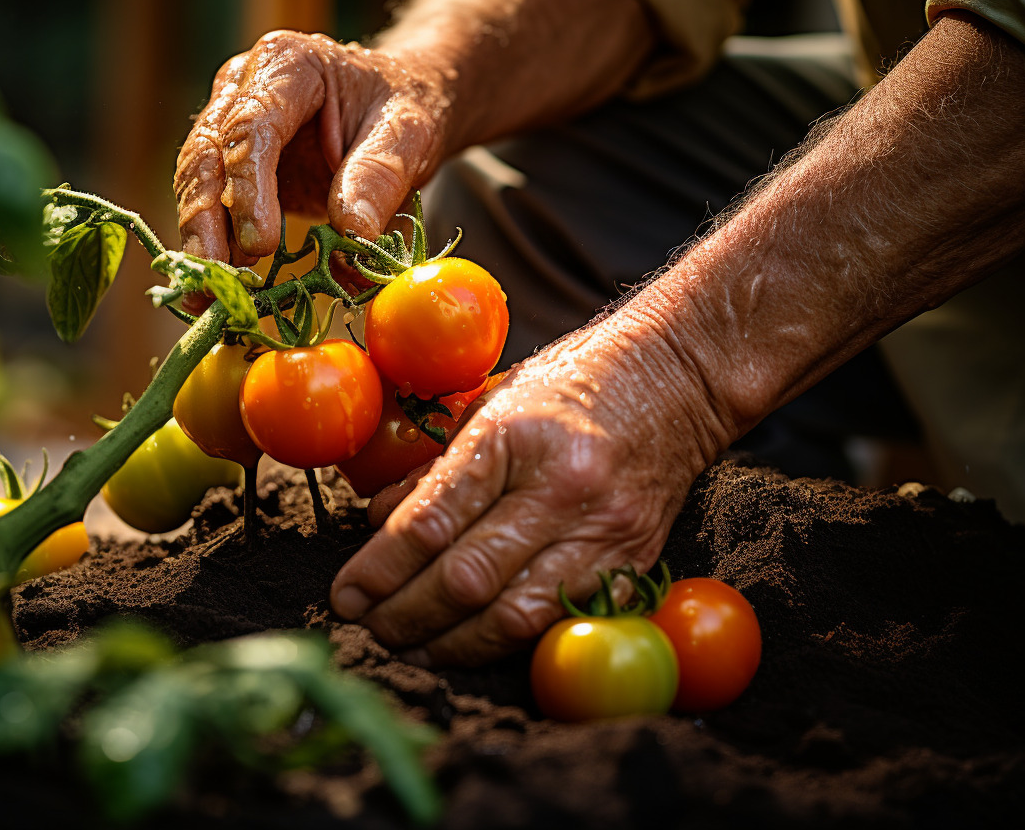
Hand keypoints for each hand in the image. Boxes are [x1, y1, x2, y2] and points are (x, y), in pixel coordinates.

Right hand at [173, 31, 449, 266]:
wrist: (398, 103)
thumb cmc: (402, 108)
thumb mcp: (408, 133)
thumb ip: (380, 177)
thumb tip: (352, 237)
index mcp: (287, 64)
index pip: (251, 125)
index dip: (248, 187)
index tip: (261, 244)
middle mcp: (242, 89)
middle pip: (206, 155)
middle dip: (205, 221)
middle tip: (214, 279)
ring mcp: (228, 125)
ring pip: (197, 184)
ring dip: (201, 243)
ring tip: (206, 298)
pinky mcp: (231, 167)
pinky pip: (213, 208)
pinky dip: (215, 250)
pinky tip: (218, 293)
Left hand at [329, 317, 725, 666]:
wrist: (679, 379)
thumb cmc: (573, 383)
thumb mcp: (491, 404)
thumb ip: (436, 468)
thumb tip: (379, 523)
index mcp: (513, 436)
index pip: (430, 523)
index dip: (379, 569)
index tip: (345, 594)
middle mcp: (560, 489)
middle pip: (464, 579)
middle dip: (403, 615)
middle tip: (367, 625)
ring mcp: (602, 531)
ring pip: (511, 616)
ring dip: (449, 643)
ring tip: (410, 645)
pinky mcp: (631, 562)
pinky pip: (558, 620)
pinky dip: (506, 641)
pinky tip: (471, 643)